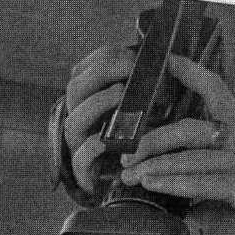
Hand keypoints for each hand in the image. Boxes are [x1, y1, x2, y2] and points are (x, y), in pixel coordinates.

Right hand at [64, 45, 135, 197]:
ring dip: (98, 103)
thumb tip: (160, 60)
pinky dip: (94, 146)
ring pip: (73, 122)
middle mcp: (82, 120)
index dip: (103, 58)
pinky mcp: (86, 173)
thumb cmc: (144, 139)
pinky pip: (81, 158)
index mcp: (90, 101)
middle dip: (102, 72)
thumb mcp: (146, 106)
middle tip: (131, 69)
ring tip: (121, 95)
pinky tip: (110, 138)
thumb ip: (144, 85)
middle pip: (74, 89)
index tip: (130, 54)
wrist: (139, 181)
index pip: (83, 71)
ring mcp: (80, 146)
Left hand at [117, 55, 234, 234]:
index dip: (193, 74)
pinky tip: (153, 185)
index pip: (217, 92)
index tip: (169, 61)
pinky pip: (200, 181)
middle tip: (126, 152)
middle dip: (154, 139)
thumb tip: (177, 202)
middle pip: (190, 128)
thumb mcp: (230, 193)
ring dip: (155, 167)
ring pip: (190, 156)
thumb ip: (203, 191)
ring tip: (130, 174)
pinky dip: (173, 183)